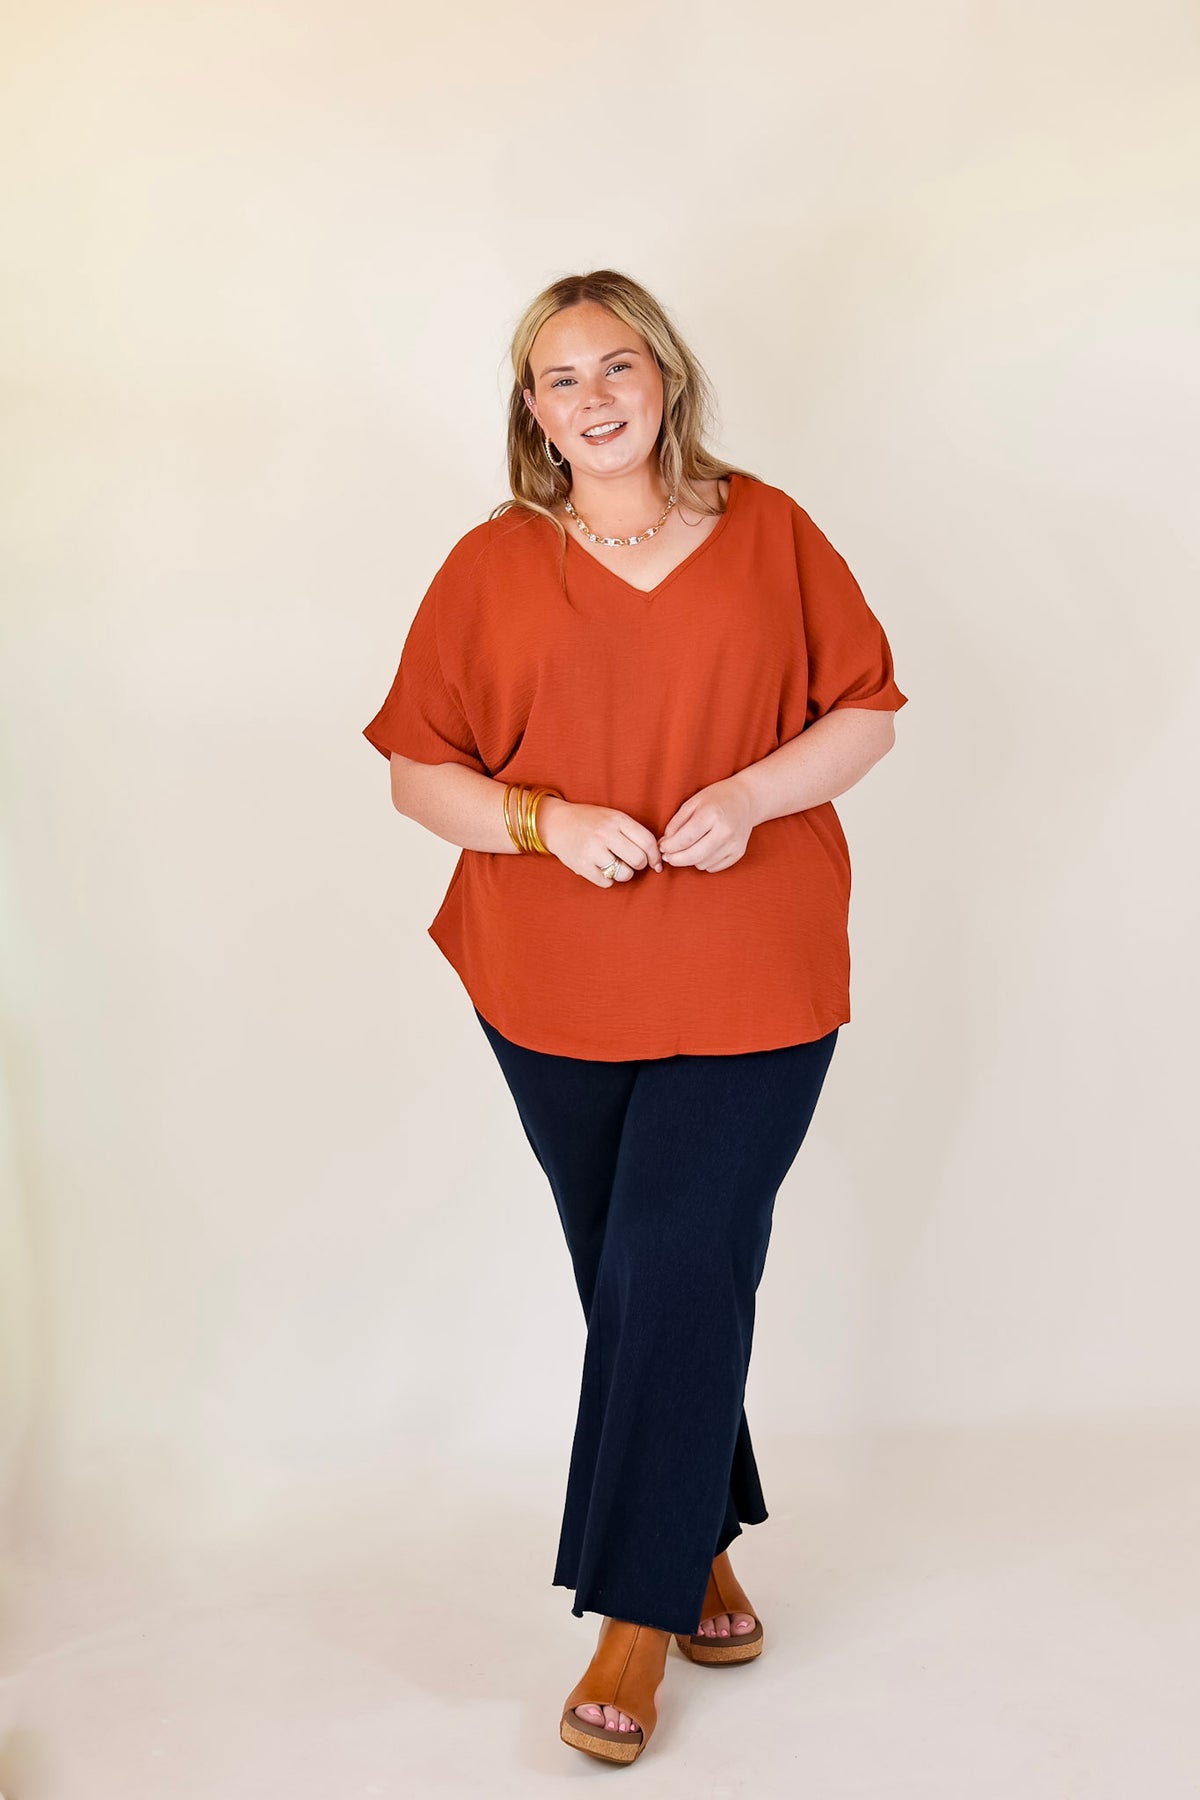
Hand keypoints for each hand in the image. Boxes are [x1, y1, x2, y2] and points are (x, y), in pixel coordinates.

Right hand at [537, 797, 664, 888]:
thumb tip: (657, 856)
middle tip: (632, 863)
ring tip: (615, 865)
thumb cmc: (590, 822)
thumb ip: (633, 832)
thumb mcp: (612, 817)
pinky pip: (607, 882)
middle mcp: (605, 834)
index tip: (656, 863)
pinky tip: (601, 869)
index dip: (656, 856)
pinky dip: (607, 879)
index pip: (647, 841)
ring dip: (624, 873)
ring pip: (625, 874)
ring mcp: (593, 850)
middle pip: (639, 859)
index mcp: (617, 819)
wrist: (556, 823)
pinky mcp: (582, 866)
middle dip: (640, 865)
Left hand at [658, 776, 754, 871]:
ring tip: (689, 847)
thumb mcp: (692, 803)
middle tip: (668, 856)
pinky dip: (703, 862)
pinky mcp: (739, 853)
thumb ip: (676, 823)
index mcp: (712, 814)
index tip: (662, 847)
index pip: (685, 839)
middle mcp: (726, 831)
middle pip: (693, 856)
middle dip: (676, 859)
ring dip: (690, 859)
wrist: (746, 799)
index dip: (669, 846)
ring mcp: (734, 843)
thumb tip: (664, 844)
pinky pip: (713, 868)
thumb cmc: (716, 798)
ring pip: (702, 864)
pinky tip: (703, 850)